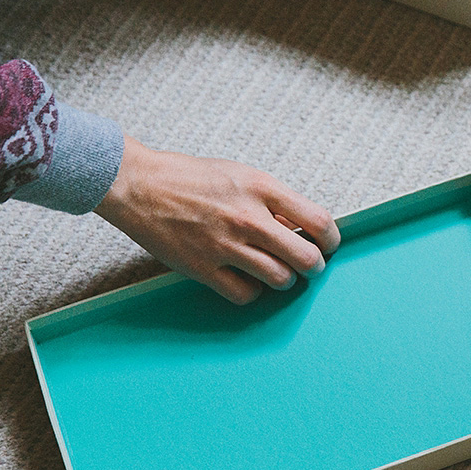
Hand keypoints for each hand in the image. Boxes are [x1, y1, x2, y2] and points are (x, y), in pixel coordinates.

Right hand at [95, 135, 339, 303]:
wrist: (138, 184)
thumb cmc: (193, 178)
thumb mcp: (243, 175)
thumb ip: (275, 202)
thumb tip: (304, 230)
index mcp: (261, 188)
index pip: (319, 222)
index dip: (332, 240)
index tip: (328, 245)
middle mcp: (247, 217)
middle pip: (305, 258)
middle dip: (314, 266)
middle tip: (309, 266)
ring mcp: (224, 245)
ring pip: (280, 279)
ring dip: (285, 279)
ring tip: (277, 271)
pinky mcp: (202, 268)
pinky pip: (246, 294)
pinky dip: (253, 291)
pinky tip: (247, 279)